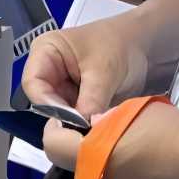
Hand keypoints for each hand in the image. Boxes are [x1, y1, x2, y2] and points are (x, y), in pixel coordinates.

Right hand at [22, 6, 154, 131]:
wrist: (146, 48)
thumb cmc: (120, 45)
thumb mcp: (105, 69)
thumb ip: (91, 99)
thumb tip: (82, 127)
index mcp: (45, 51)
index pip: (33, 83)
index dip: (48, 103)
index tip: (70, 120)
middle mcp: (48, 71)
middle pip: (43, 102)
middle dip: (63, 118)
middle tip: (82, 132)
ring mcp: (62, 88)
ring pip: (58, 114)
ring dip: (74, 125)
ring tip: (92, 132)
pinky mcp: (76, 102)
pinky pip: (72, 119)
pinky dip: (83, 125)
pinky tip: (96, 130)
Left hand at [37, 97, 178, 178]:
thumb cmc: (170, 132)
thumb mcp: (131, 110)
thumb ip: (104, 117)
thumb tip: (91, 124)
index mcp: (91, 157)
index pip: (51, 146)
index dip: (55, 128)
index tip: (69, 119)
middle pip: (73, 166)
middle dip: (80, 147)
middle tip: (99, 130)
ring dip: (102, 163)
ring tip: (129, 146)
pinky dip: (125, 178)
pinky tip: (149, 166)